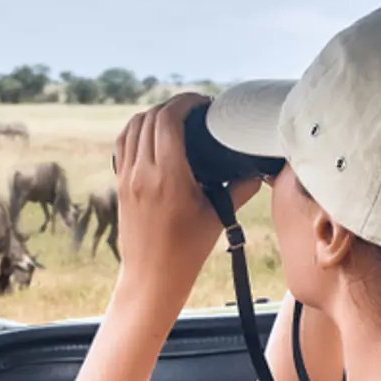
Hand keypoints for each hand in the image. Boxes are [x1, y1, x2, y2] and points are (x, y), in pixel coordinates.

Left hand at [111, 94, 261, 314]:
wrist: (151, 278)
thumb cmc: (186, 252)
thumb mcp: (217, 218)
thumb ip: (239, 189)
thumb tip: (260, 170)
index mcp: (168, 177)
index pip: (168, 120)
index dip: (185, 102)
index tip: (204, 102)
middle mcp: (142, 173)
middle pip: (150, 118)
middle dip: (172, 105)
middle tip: (195, 109)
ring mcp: (127, 178)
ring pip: (132, 127)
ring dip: (153, 114)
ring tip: (175, 117)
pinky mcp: (120, 185)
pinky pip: (122, 144)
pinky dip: (136, 130)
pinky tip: (153, 134)